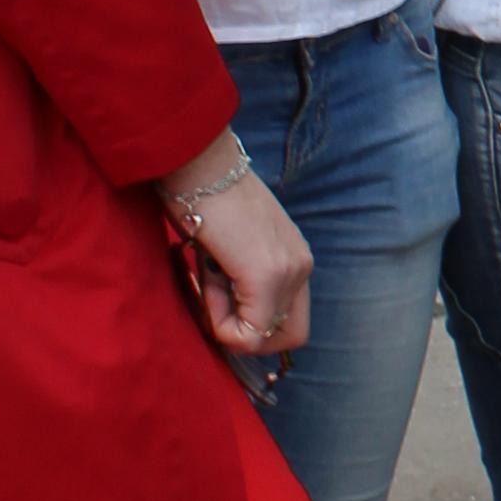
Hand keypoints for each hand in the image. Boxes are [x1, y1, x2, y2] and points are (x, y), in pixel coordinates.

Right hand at [161, 141, 312, 357]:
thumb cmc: (203, 197)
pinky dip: (218, 320)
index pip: (289, 319)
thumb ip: (242, 277)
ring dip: (227, 321)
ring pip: (262, 338)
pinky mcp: (265, 276)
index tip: (220, 287)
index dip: (252, 321)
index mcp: (296, 257)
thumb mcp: (235, 243)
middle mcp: (301, 265)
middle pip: (289, 337)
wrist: (198, 163)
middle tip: (216, 301)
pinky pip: (246, 333)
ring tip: (208, 276)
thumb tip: (229, 320)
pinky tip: (206, 277)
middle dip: (248, 335)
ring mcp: (288, 270)